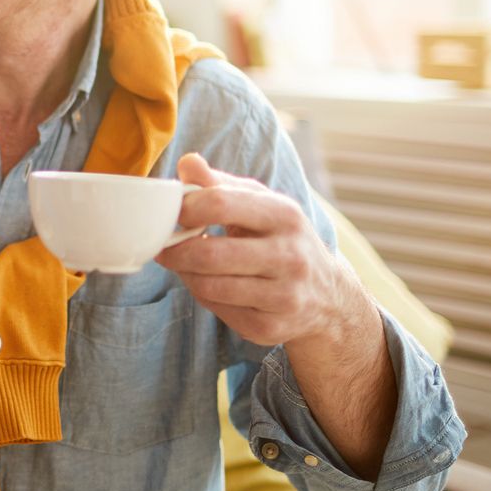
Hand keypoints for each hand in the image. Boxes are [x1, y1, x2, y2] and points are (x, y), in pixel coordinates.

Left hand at [155, 153, 369, 347]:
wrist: (329, 296)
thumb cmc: (281, 238)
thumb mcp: (261, 203)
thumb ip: (220, 184)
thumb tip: (187, 163)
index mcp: (284, 214)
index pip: (220, 203)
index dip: (185, 208)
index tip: (172, 214)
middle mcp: (289, 256)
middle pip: (210, 254)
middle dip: (175, 250)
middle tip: (162, 246)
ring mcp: (283, 295)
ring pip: (209, 286)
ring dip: (185, 274)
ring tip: (183, 263)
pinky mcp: (271, 327)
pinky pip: (217, 309)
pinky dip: (202, 295)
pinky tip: (208, 284)